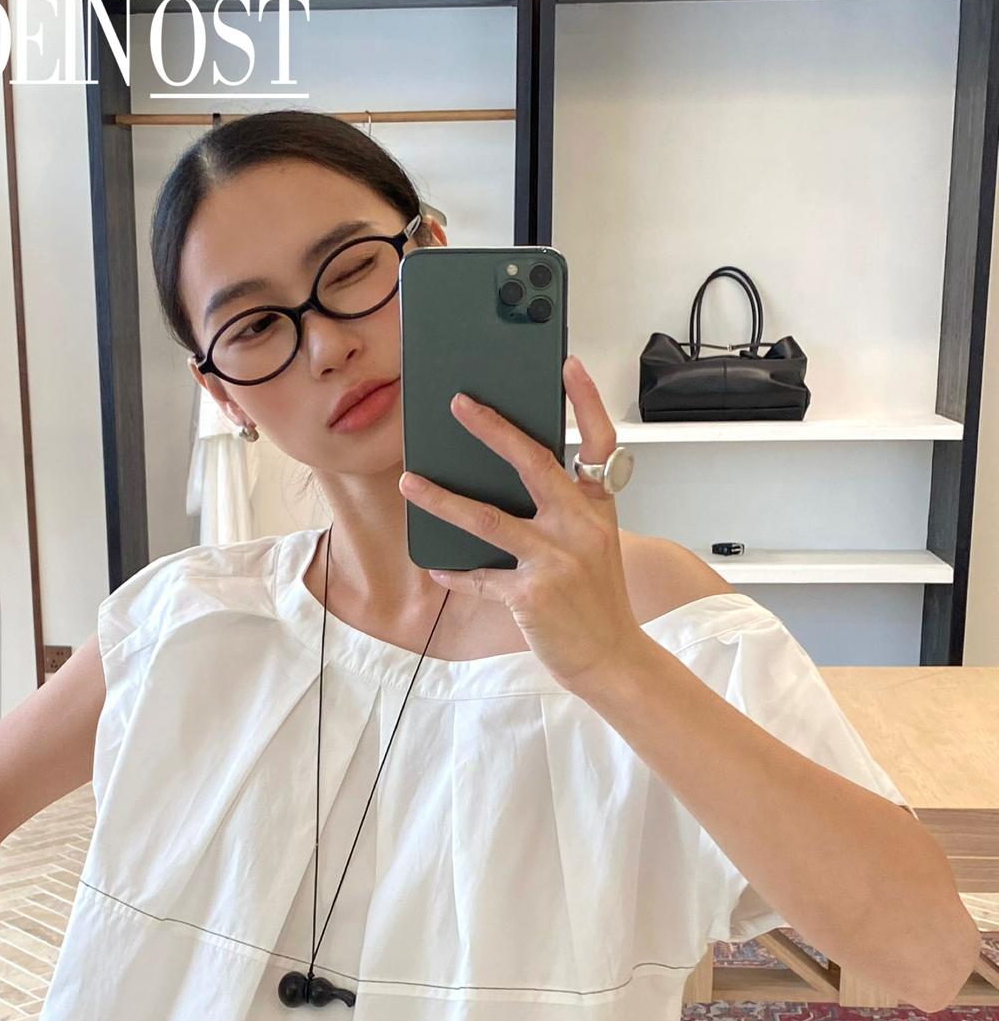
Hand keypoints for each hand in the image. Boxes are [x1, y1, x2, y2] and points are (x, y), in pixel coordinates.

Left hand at [398, 354, 644, 694]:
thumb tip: (500, 479)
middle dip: (491, 429)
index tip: (567, 363)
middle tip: (457, 404)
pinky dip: (455, 572)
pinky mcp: (531, 594)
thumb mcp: (593, 544)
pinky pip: (480, 577)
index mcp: (596, 508)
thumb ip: (561, 510)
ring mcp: (556, 560)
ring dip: (442, 499)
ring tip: (409, 482)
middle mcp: (579, 527)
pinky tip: (436, 565)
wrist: (611, 658)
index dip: (585, 400)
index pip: (599, 441)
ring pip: (488, 519)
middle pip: (532, 463)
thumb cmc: (596, 599)